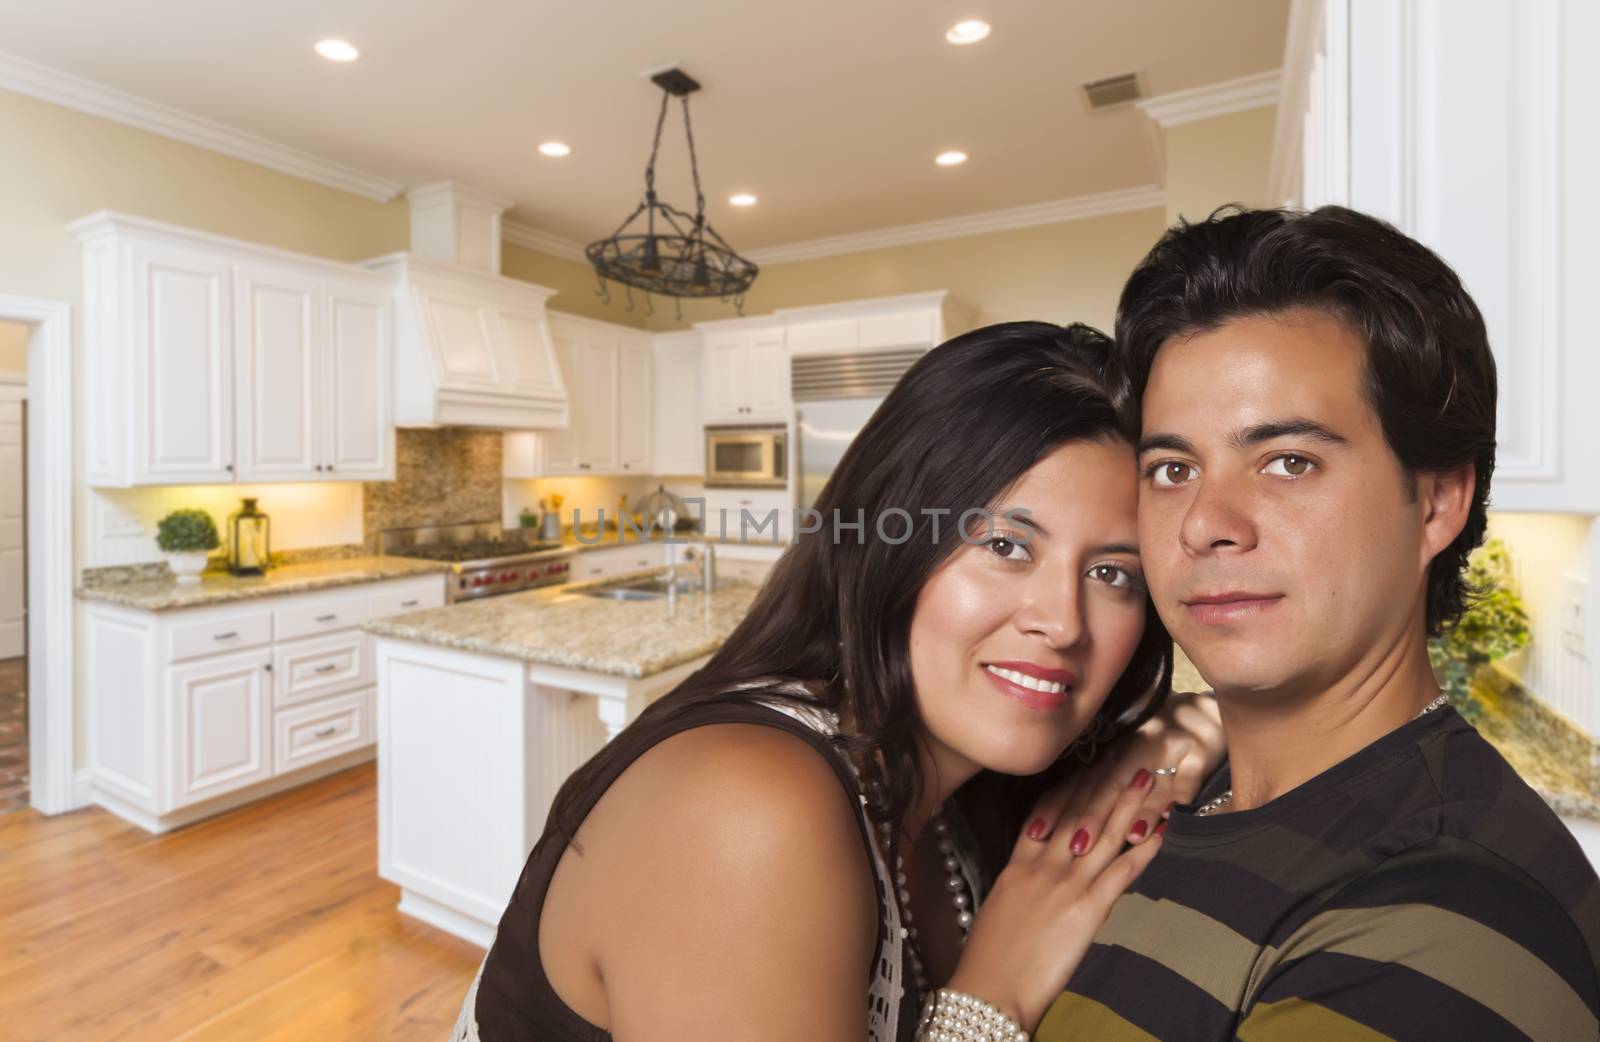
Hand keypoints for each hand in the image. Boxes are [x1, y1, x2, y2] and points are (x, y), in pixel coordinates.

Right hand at [944, 766, 1164, 1030]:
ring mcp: (1066, 883)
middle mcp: (1043, 865)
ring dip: (1127, 804)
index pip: (1047, 812)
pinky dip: (1142, 849)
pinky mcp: (1087, 908)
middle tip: (1121, 756)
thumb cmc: (988, 958)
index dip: (1070, 787)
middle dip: (1101, 782)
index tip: (1086, 765)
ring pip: (1103, 833)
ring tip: (1146, 778)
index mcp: (1019, 864)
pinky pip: (1121, 871)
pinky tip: (1159, 832)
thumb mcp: (998, 908)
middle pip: (1077, 812)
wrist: (990, 988)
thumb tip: (1031, 875)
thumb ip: (1019, 885)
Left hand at [1022, 689, 1222, 852]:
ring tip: (1128, 836)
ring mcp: (1168, 750)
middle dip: (1092, 817)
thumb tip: (1059, 821)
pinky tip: (1174, 816)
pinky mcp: (1199, 753)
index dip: (1056, 807)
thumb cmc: (1157, 740)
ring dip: (1140, 811)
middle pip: (1110, 786)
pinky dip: (1181, 797)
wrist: (1202, 710)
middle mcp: (1135, 747)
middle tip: (1075, 845)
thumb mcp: (1124, 756)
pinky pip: (1190, 778)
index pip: (1079, 784)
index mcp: (1112, 750)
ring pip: (1149, 784)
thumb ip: (1098, 785)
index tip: (1035, 832)